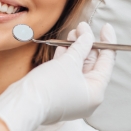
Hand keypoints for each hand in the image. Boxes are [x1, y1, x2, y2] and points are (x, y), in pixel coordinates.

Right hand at [0, 22, 115, 130]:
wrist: (23, 104)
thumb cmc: (49, 86)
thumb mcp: (69, 62)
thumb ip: (81, 46)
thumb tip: (87, 35)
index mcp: (96, 92)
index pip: (107, 62)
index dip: (107, 42)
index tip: (105, 26)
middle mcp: (87, 96)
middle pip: (92, 64)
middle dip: (87, 44)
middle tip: (82, 27)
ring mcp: (72, 96)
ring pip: (78, 68)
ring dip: (75, 49)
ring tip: (72, 32)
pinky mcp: (59, 94)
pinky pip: (67, 74)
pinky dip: (66, 60)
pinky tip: (63, 47)